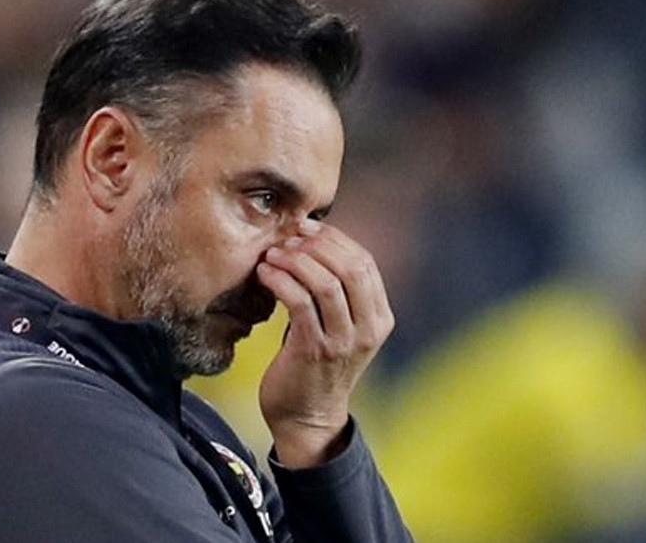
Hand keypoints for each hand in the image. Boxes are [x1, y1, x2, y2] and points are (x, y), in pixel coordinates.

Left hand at [255, 219, 394, 467]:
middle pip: (350, 267)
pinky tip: (265, 274)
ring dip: (296, 260)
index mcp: (380, 318)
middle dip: (317, 244)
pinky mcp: (315, 351)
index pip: (365, 262)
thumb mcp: (340, 327)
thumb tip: (313, 242)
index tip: (307, 227)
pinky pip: (300, 302)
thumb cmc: (316, 365)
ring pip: (327, 282)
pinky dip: (281, 281)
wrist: (307, 419)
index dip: (335, 238)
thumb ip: (338, 292)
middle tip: (289, 237)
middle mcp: (368, 329)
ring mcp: (344, 341)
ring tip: (273, 255)